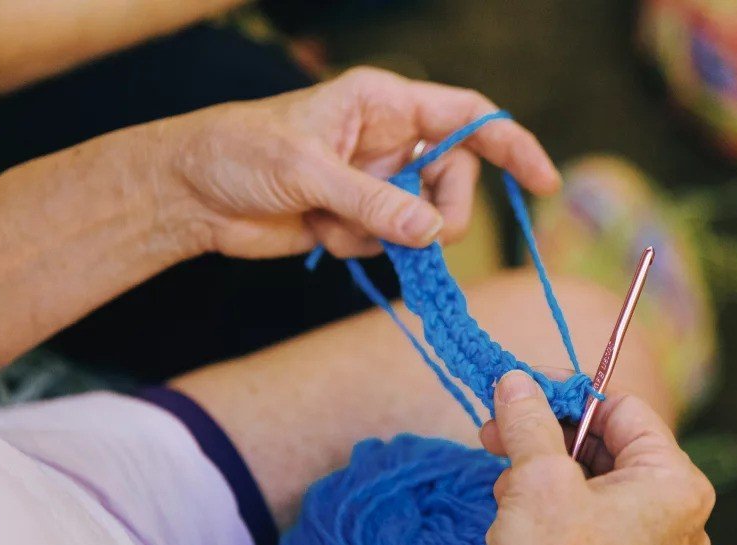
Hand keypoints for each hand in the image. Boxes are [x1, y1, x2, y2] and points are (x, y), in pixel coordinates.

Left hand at [159, 67, 560, 259]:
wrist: (191, 195)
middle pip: (455, 181)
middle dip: (441, 214)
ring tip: (336, 224)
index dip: (511, 145)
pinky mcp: (360, 220)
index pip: (468, 116)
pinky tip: (319, 232)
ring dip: (389, 237)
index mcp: (385, 103)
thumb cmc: (240, 153)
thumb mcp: (308, 172)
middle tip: (420, 238)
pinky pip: (391, 246)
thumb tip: (435, 235)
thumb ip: (375, 204)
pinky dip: (362, 248)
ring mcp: (377, 183)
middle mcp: (390, 141)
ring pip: (424, 221)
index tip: (544, 183)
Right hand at [443, 371, 713, 544]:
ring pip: (595, 482)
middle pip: (611, 445)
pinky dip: (552, 506)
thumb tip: (515, 380)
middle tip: (496, 427)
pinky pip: (591, 519)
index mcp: (678, 485)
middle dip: (549, 433)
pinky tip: (514, 512)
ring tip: (502, 479)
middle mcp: (678, 518)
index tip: (520, 388)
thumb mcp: (536, 476)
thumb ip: (529, 418)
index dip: (569, 393)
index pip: (626, 410)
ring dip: (544, 469)